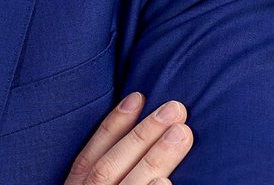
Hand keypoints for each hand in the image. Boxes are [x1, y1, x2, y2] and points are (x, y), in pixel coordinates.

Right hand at [63, 92, 193, 183]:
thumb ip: (106, 173)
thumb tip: (135, 139)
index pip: (91, 154)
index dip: (114, 123)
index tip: (138, 97)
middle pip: (110, 165)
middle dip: (142, 134)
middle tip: (175, 108)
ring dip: (155, 158)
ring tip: (182, 134)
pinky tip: (166, 182)